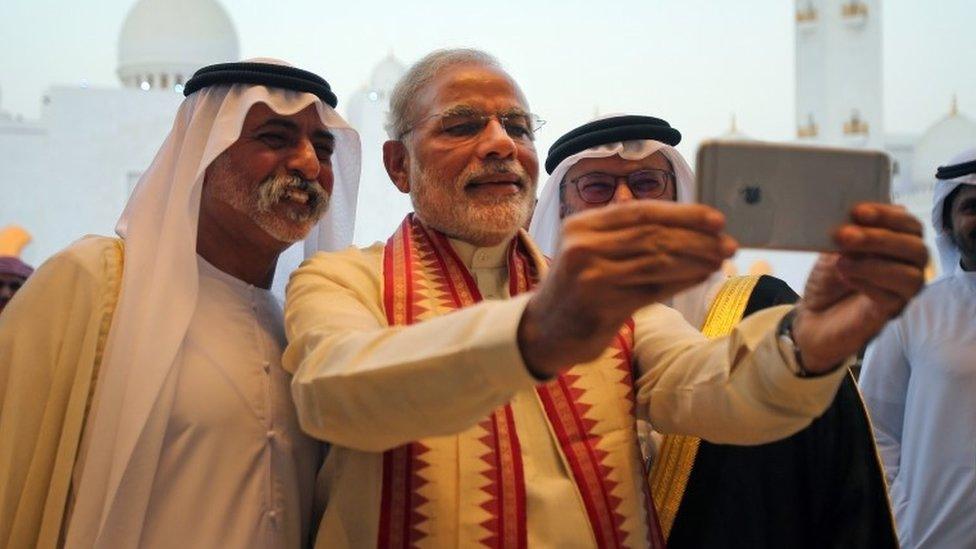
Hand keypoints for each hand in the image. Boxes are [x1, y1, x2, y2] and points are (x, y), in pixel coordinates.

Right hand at [519, 200, 736, 377]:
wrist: (542, 331)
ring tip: (720, 260)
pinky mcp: (601, 305)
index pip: (641, 211)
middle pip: (652, 234)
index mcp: (581, 224)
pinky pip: (653, 289)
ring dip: (696, 260)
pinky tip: (701, 277)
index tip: (716, 219)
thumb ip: (625, 234)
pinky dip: (682, 281)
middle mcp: (583, 246)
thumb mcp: (589, 250)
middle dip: (697, 238)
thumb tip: (687, 224)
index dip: (683, 213)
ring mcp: (590, 276)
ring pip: (656, 260)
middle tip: (727, 244)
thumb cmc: (575, 289)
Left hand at [794, 203, 927, 372]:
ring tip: (841, 262)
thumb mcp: (832, 251)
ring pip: (911, 276)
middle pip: (916, 249)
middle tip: (845, 236)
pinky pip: (895, 299)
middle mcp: (906, 266)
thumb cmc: (827, 281)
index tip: (858, 211)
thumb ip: (845, 235)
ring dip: (874, 265)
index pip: (909, 225)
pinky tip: (847, 279)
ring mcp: (901, 291)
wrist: (811, 317)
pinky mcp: (890, 313)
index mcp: (896, 244)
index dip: (887, 215)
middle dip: (880, 239)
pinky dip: (870, 286)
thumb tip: (848, 217)